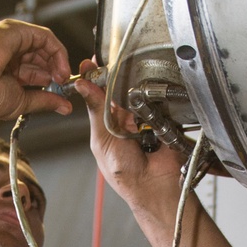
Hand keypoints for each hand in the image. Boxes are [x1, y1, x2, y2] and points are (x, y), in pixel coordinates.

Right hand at [0, 19, 72, 120]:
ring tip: (61, 78)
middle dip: (57, 70)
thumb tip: (65, 107)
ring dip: (59, 62)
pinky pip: (44, 37)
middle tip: (64, 86)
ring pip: (46, 45)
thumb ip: (44, 101)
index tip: (61, 92)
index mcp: (9, 68)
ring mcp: (13, 39)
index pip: (37, 69)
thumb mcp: (22, 102)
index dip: (52, 79)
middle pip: (43, 56)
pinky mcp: (16, 30)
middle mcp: (11, 51)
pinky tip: (58, 68)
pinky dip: (56, 51)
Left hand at [72, 58, 184, 209]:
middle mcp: (125, 118)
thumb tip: (83, 85)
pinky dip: (155, 101)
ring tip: (133, 98)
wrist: (154, 185)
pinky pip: (159, 101)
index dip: (94, 77)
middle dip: (117, 78)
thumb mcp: (103, 139)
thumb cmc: (125, 172)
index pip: (98, 93)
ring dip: (137, 92)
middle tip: (113, 68)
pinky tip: (150, 106)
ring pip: (139, 91)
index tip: (91, 61)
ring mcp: (145, 117)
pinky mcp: (164, 118)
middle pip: (119, 88)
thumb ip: (96, 110)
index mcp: (106, 123)